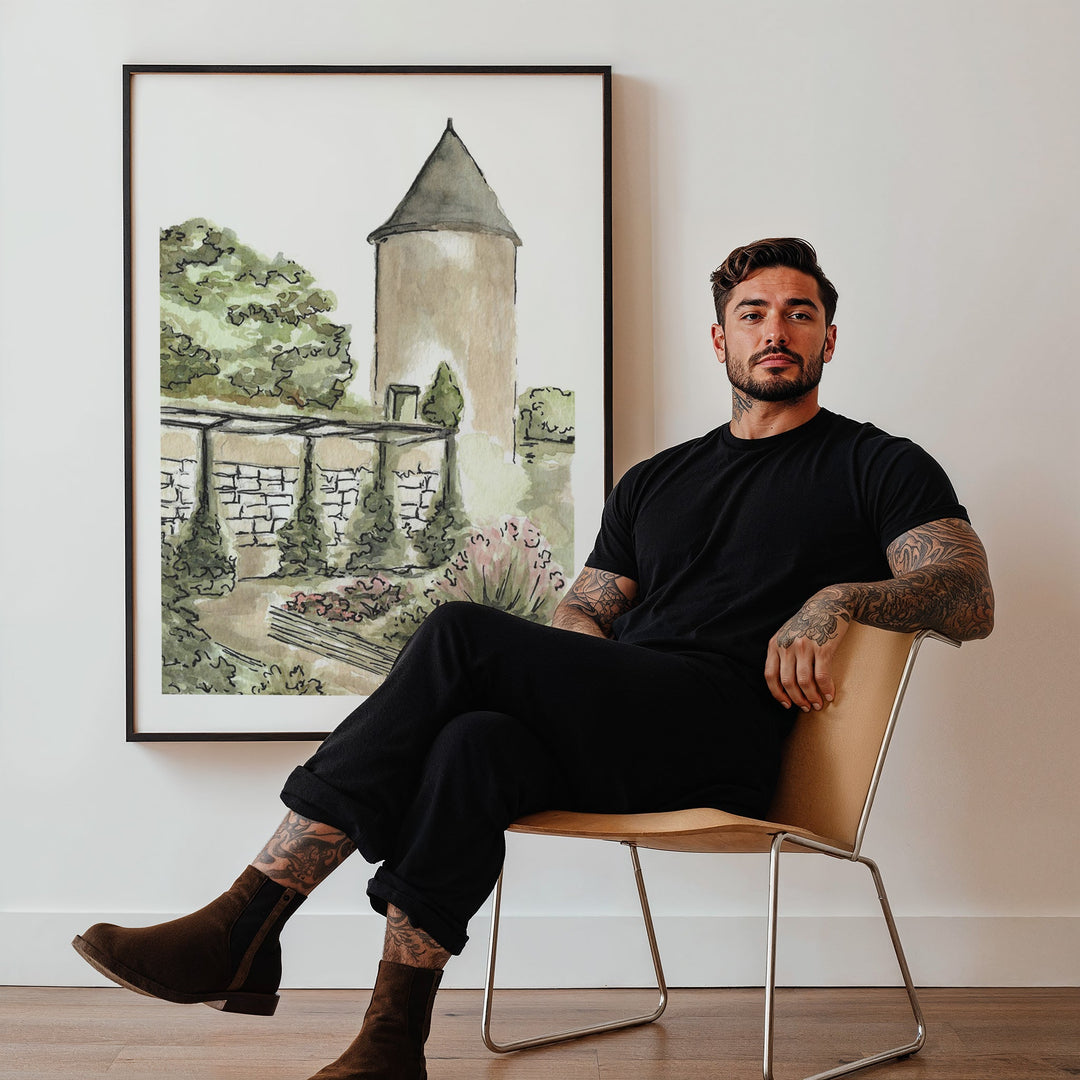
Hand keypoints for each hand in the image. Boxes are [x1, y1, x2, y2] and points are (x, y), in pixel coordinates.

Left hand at [765, 588, 852, 711]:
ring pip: (804, 681)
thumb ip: (781, 653)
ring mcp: (804, 646)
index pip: (770, 675)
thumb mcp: (786, 634)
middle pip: (787, 682)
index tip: (786, 704)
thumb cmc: (807, 623)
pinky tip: (829, 695)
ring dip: (811, 697)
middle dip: (797, 699)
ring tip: (818, 704)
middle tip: (806, 707)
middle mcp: (787, 645)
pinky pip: (822, 675)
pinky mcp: (822, 647)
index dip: (777, 694)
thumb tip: (784, 684)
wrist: (829, 604)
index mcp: (775, 644)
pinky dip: (825, 689)